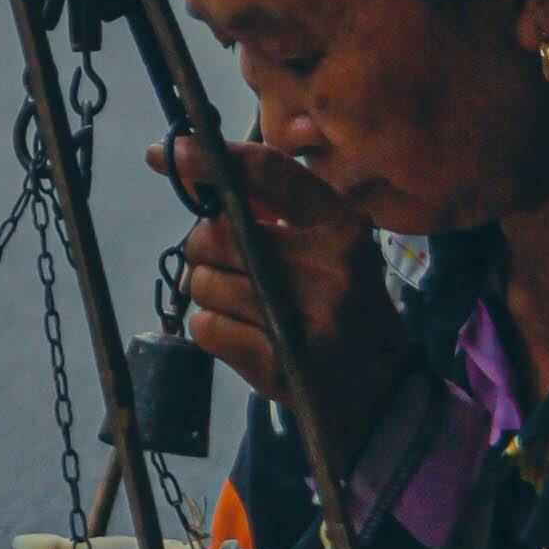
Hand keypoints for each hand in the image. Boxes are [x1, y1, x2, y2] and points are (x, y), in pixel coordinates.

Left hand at [153, 135, 411, 467]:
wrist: (382, 396)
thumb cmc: (347, 310)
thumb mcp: (333, 251)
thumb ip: (277, 212)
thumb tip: (201, 174)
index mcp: (343, 226)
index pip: (267, 173)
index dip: (208, 158)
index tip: (167, 153)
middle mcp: (328, 267)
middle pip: (218, 233)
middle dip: (204, 247)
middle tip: (222, 263)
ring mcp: (303, 317)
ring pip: (205, 283)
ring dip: (209, 293)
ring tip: (246, 306)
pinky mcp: (279, 362)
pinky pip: (206, 327)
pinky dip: (212, 329)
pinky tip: (244, 335)